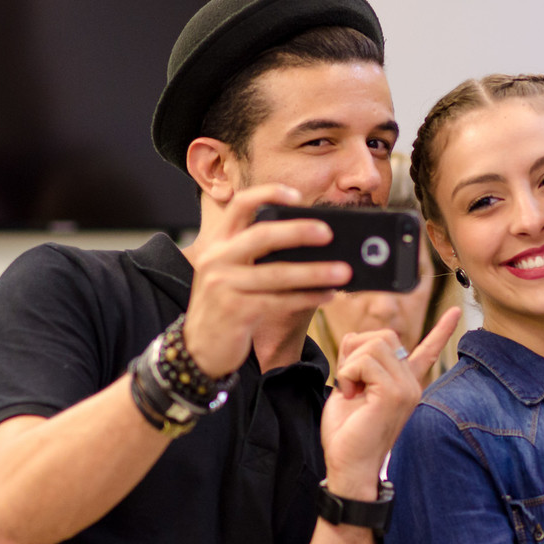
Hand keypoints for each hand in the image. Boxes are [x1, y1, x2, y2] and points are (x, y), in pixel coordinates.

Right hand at [181, 184, 352, 377]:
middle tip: (329, 233)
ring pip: (277, 274)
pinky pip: (280, 301)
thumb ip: (257, 256)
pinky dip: (308, 297)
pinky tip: (328, 295)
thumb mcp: (232, 274)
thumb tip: (311, 243)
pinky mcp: (235, 312)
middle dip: (299, 232)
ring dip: (315, 272)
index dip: (268, 194)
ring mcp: (224, 285)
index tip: (297, 196)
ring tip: (343, 271)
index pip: (240, 206)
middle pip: (262, 235)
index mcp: (219, 243)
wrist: (200, 348)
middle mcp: (217, 259)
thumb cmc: (227, 306)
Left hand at [320, 307, 461, 498]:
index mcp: (404, 382)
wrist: (349, 465)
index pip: (428, 350)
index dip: (441, 330)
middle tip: (350, 382)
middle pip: (384, 335)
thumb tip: (355, 337)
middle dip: (356, 350)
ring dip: (350, 364)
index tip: (456, 313)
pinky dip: (348, 373)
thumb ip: (359, 361)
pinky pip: (365, 360)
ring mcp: (406, 387)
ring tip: (351, 391)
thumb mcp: (351, 387)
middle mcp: (411, 383)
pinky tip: (350, 394)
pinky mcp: (394, 393)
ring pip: (373, 343)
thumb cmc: (347, 434)